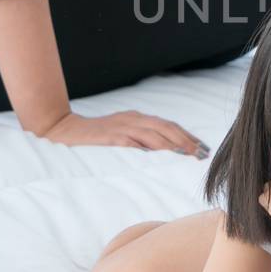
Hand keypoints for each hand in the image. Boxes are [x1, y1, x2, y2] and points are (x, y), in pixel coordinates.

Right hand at [41, 110, 209, 157]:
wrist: (68, 129)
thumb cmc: (97, 135)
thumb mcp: (123, 133)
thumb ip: (142, 139)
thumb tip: (163, 150)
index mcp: (138, 118)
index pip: (168, 125)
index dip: (187, 135)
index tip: (202, 147)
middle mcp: (134, 119)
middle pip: (166, 127)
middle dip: (186, 139)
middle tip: (201, 152)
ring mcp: (123, 126)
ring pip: (154, 133)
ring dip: (173, 143)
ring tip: (188, 153)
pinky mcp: (112, 136)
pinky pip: (134, 141)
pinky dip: (148, 146)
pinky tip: (159, 153)